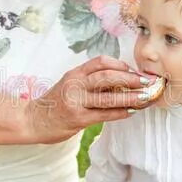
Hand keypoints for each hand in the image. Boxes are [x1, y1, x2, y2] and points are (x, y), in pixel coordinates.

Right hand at [24, 56, 152, 143]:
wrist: (33, 120)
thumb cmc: (56, 102)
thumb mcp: (70, 84)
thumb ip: (90, 79)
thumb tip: (121, 77)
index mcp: (75, 74)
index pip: (101, 62)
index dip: (121, 64)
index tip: (135, 71)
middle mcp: (75, 85)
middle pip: (107, 76)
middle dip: (131, 79)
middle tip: (148, 82)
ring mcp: (76, 102)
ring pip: (109, 97)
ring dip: (131, 97)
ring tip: (146, 98)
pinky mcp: (78, 119)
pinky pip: (104, 114)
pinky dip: (120, 112)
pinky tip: (131, 112)